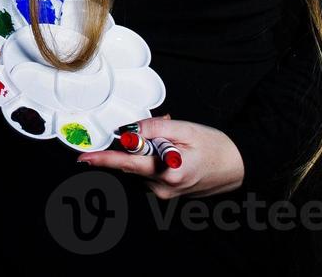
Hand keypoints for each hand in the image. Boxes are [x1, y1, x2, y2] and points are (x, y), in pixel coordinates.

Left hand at [74, 113, 245, 199]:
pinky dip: (154, 159)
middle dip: (139, 142)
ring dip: (148, 151)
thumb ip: (154, 129)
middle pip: (132, 162)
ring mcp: (163, 193)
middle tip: (165, 128)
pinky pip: (149, 172)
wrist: (237, 167)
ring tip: (176, 142)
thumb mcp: (186, 129)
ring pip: (140, 166)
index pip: (127, 163)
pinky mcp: (165, 193)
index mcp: (167, 172)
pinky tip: (174, 153)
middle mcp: (162, 187)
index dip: (104, 159)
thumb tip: (129, 131)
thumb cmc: (215, 147)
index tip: (84, 159)